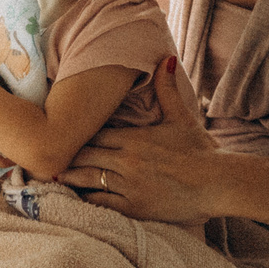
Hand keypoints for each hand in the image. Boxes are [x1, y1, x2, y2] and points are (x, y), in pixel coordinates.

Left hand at [59, 57, 219, 221]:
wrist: (218, 183)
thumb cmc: (200, 151)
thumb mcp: (181, 117)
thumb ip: (167, 90)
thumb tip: (166, 59)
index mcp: (134, 138)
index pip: (94, 134)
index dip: (79, 137)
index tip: (66, 137)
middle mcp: (126, 160)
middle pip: (84, 156)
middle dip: (69, 157)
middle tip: (50, 158)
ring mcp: (129, 185)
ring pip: (87, 179)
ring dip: (70, 178)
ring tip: (55, 178)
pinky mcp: (134, 208)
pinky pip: (100, 204)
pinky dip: (85, 200)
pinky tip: (75, 200)